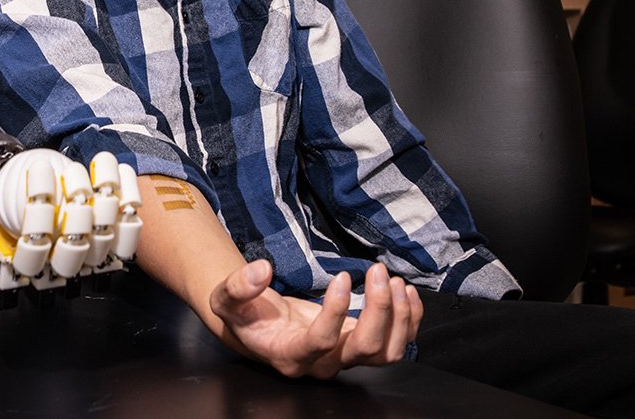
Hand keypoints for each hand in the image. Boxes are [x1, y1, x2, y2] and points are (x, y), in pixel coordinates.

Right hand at [208, 259, 421, 378]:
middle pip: (365, 349)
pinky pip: (395, 344)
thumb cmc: (244, 315)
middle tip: (378, 271)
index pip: (323, 342)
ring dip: (398, 317)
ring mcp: (345, 358)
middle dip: (379, 310)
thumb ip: (238, 286)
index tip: (343, 277)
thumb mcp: (226, 300)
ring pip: (386, 352)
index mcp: (291, 355)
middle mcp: (322, 364)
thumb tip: (261, 270)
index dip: (337, 311)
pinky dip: (408, 319)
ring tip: (394, 281)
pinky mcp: (359, 347)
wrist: (258, 328)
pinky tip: (405, 292)